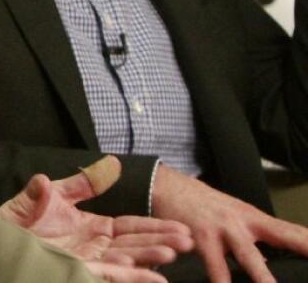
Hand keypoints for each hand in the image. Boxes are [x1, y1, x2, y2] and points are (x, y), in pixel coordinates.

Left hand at [0, 156, 192, 282]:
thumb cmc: (19, 219)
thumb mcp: (50, 195)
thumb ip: (80, 184)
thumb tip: (111, 163)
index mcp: (93, 228)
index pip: (131, 227)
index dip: (155, 228)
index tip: (182, 228)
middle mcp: (95, 248)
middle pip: (134, 245)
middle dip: (160, 242)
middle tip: (189, 240)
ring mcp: (86, 262)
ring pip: (123, 261)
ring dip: (147, 259)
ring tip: (172, 255)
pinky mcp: (74, 272)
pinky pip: (104, 275)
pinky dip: (127, 277)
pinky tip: (150, 280)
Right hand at [152, 163, 307, 282]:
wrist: (166, 187)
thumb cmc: (201, 206)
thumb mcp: (232, 216)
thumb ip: (252, 237)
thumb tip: (270, 260)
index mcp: (255, 218)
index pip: (294, 231)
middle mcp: (244, 221)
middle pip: (283, 236)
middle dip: (304, 247)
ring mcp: (223, 229)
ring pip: (250, 257)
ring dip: (263, 277)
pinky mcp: (201, 237)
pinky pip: (215, 267)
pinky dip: (221, 282)